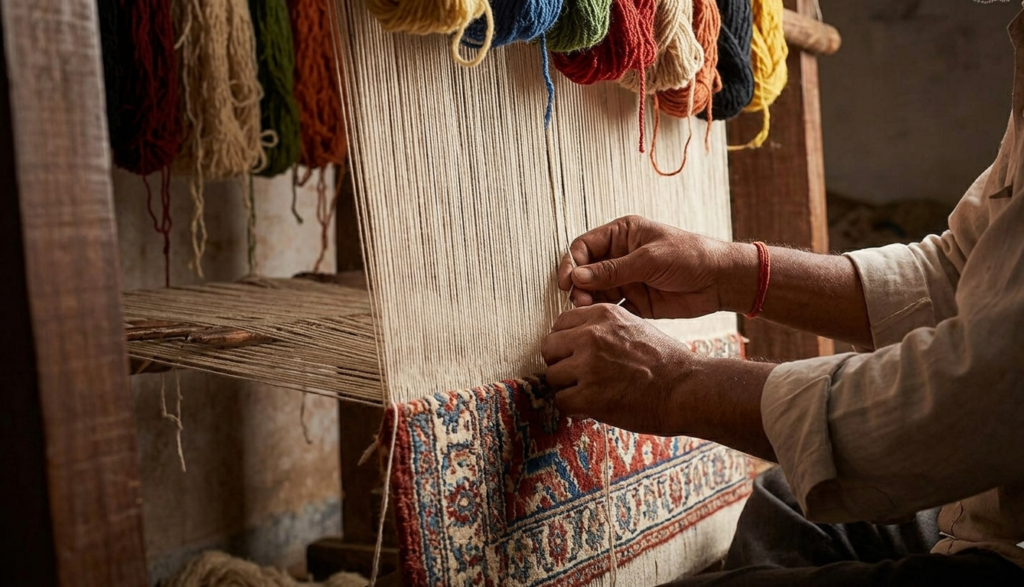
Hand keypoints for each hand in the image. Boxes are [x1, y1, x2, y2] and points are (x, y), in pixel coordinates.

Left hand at [541, 304, 697, 435]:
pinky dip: (573, 409)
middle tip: (577, 377)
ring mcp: (588, 365)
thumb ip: (603, 328)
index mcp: (602, 315)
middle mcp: (591, 336)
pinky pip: (561, 401)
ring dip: (567, 388)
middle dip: (560, 364)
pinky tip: (590, 408)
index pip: (559, 324)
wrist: (686, 389)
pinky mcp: (589, 395)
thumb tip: (574, 339)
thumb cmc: (666, 362)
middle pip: (549, 348)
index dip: (565, 343)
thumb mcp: (634, 326)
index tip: (575, 356)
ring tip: (589, 394)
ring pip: (552, 376)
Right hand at [558, 215, 754, 318]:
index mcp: (622, 234)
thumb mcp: (649, 259)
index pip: (584, 246)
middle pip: (586, 271)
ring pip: (596, 292)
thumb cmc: (690, 256)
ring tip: (589, 311)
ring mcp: (627, 279)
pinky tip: (603, 321)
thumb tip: (577, 276)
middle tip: (580, 301)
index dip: (571, 263)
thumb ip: (613, 269)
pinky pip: (611, 309)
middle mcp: (620, 256)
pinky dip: (604, 315)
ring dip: (589, 302)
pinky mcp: (635, 301)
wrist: (720, 281)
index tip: (567, 282)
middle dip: (579, 286)